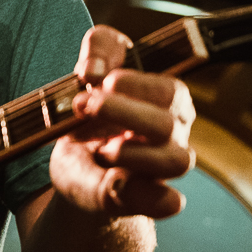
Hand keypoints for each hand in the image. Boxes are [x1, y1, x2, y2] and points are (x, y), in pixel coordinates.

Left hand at [51, 25, 195, 218]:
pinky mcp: (139, 198)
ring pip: (175, 162)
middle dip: (123, 112)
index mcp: (166, 102)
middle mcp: (172, 135)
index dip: (134, 85)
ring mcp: (157, 170)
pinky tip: (117, 184)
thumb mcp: (90, 71)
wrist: (76, 163)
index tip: (96, 80)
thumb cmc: (91, 111)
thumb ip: (99, 49)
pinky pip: (164, 202)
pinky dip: (150, 198)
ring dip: (131, 152)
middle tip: (85, 105)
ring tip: (98, 148)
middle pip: (168, 123)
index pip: (168, 91)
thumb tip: (92, 69)